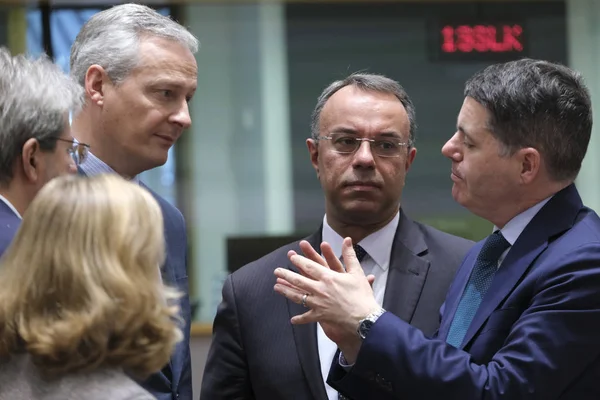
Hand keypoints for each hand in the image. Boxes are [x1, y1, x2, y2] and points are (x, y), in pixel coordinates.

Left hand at [274, 237, 379, 354]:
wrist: (365, 318)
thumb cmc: (362, 295)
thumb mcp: (356, 272)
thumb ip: (349, 255)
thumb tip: (348, 239)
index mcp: (328, 277)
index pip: (310, 266)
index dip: (299, 260)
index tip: (291, 257)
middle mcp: (320, 289)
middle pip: (299, 280)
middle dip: (286, 274)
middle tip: (277, 271)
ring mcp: (319, 303)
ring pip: (298, 296)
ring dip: (286, 291)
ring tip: (276, 287)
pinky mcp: (321, 315)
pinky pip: (307, 317)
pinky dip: (300, 319)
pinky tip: (293, 319)